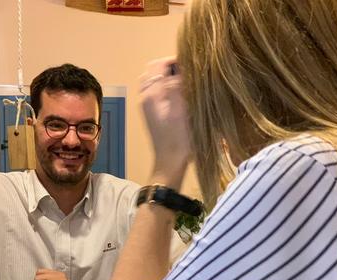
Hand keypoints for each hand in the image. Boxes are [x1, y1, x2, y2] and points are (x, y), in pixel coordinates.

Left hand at [140, 57, 190, 188]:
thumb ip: (178, 86)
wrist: (170, 162)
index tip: (191, 66)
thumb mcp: (181, 110)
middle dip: (170, 68)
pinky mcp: (152, 113)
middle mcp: (145, 97)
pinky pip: (157, 92)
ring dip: (168, 78)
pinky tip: (180, 96)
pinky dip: (167, 88)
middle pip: (153, 71)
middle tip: (188, 74)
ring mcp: (147, 106)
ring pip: (154, 81)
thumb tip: (181, 67)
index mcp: (151, 95)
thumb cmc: (178, 138)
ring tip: (185, 84)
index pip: (157, 65)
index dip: (174, 61)